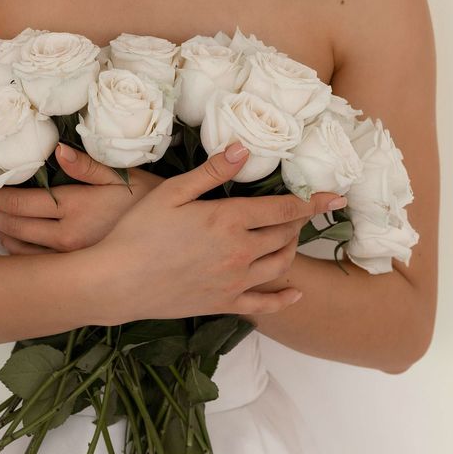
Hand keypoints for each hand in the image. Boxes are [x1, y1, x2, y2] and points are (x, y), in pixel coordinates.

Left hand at [0, 142, 162, 254]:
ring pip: (19, 249)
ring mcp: (69, 258)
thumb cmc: (149, 202)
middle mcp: (65, 237)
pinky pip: (35, 264)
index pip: (19, 202)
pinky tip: (12, 240)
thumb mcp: (122, 176)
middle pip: (12, 226)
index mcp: (74, 208)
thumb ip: (87, 166)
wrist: (172, 242)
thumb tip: (57, 150)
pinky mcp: (75, 270)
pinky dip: (16, 251)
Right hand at [88, 142, 345, 323]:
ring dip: (291, 250)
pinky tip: (295, 292)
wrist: (117, 282)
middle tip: (304, 211)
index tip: (335, 197)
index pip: (282, 209)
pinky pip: (264, 304)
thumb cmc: (139, 231)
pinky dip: (284, 298)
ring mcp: (234, 282)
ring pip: (279, 266)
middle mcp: (239, 253)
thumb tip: (244, 149)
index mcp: (228, 221)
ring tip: (292, 237)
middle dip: (299, 222)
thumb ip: (211, 172)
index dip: (311, 202)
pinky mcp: (223, 304)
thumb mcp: (172, 192)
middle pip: (284, 235)